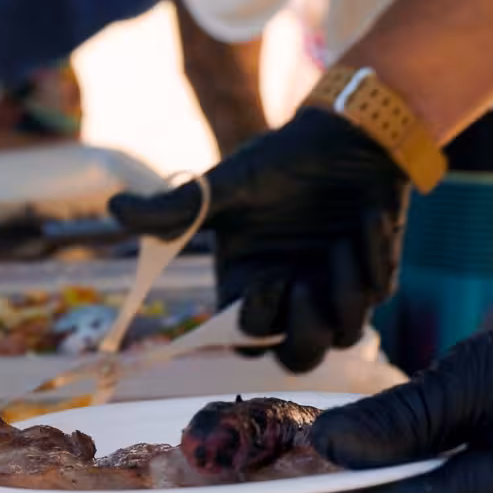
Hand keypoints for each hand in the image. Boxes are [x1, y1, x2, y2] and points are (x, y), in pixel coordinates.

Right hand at [108, 110, 407, 373]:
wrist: (344, 136)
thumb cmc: (280, 161)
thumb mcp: (227, 185)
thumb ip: (177, 209)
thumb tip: (114, 207)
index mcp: (249, 286)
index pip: (246, 336)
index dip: (255, 322)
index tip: (267, 280)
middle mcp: (290, 298)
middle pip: (296, 356)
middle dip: (304, 335)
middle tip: (305, 287)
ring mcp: (333, 291)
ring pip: (343, 335)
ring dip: (345, 296)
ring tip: (340, 245)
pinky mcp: (372, 276)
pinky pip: (377, 292)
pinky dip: (371, 258)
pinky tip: (365, 219)